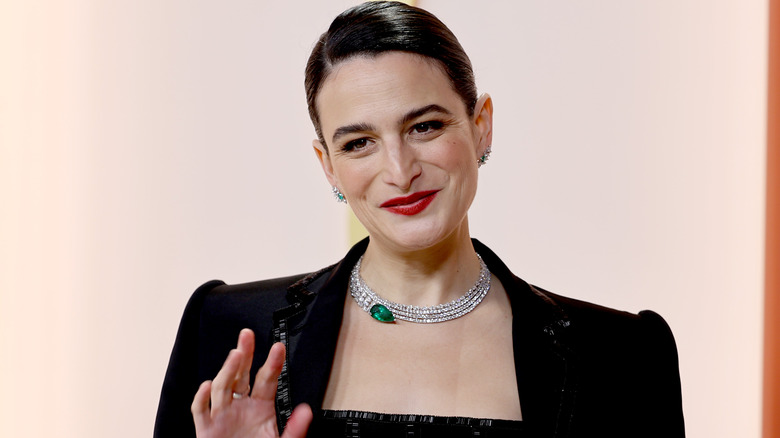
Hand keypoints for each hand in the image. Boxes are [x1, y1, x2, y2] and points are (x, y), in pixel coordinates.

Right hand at [192, 329, 312, 437]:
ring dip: (227, 370)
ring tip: (235, 355)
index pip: (267, 379)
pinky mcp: (206, 430)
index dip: (272, 363)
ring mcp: (222, 415)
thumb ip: (295, 429)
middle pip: (241, 375)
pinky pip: (200, 411)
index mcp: (261, 406)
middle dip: (244, 354)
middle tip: (247, 335)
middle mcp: (241, 406)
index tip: (278, 347)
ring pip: (221, 387)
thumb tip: (306, 410)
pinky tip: (206, 386)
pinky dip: (201, 399)